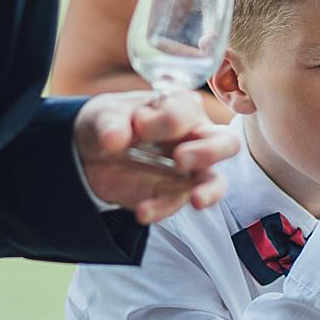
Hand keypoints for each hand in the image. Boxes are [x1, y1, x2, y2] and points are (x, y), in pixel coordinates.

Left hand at [75, 91, 240, 223]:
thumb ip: (110, 125)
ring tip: (196, 199)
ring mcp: (189, 170)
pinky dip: (163, 210)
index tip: (138, 124)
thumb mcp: (103, 116)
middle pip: (225, 143)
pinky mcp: (173, 194)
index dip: (164, 121)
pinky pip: (178, 205)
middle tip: (181, 159)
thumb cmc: (111, 122)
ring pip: (215, 181)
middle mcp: (194, 138)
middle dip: (209, 152)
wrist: (93, 153)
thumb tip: (114, 139)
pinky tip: (143, 211)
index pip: (187, 112)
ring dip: (208, 191)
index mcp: (181, 107)